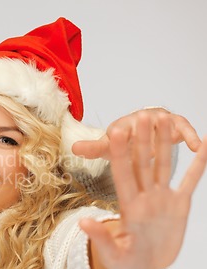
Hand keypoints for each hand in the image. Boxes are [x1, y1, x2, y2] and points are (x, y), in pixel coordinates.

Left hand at [72, 108, 201, 160]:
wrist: (141, 136)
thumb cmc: (123, 142)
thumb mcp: (108, 148)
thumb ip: (93, 149)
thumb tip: (73, 149)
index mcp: (122, 125)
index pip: (119, 130)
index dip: (119, 134)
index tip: (118, 135)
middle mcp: (140, 119)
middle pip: (143, 124)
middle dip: (147, 127)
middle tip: (151, 128)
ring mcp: (159, 119)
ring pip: (166, 123)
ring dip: (171, 129)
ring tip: (179, 137)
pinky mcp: (176, 124)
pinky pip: (184, 128)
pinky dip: (190, 135)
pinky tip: (197, 146)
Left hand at [79, 114, 206, 268]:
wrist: (142, 268)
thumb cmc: (123, 264)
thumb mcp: (112, 254)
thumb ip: (101, 238)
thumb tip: (82, 223)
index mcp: (128, 206)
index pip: (122, 173)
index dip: (120, 152)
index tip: (117, 130)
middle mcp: (144, 197)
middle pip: (143, 162)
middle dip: (143, 139)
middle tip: (144, 113)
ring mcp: (162, 199)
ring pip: (165, 165)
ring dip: (166, 143)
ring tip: (168, 118)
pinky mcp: (179, 205)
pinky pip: (190, 181)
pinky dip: (199, 164)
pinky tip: (203, 145)